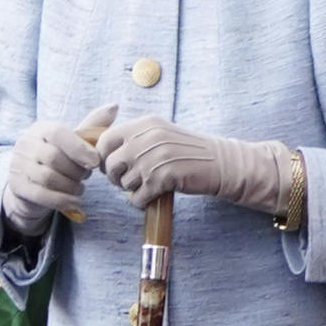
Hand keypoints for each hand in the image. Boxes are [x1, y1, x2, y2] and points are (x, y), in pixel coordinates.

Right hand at [3, 104, 117, 235]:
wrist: (32, 185)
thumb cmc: (58, 160)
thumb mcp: (74, 143)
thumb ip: (92, 128)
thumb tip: (114, 107)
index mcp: (40, 129)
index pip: (57, 133)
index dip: (79, 148)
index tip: (95, 162)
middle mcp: (25, 144)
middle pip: (53, 158)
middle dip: (76, 171)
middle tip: (86, 177)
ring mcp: (18, 166)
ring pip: (48, 178)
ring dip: (71, 186)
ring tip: (80, 188)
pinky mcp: (17, 187)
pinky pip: (42, 195)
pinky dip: (62, 200)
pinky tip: (75, 202)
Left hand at [98, 115, 293, 213]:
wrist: (222, 163)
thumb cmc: (190, 150)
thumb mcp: (161, 133)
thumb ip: (136, 137)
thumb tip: (105, 150)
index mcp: (145, 124)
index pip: (105, 140)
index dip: (104, 157)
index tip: (113, 165)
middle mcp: (147, 138)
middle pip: (110, 163)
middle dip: (115, 177)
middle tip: (128, 181)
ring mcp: (154, 158)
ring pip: (123, 183)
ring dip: (131, 189)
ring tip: (147, 185)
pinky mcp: (163, 178)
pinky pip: (137, 198)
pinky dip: (141, 201)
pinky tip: (152, 196)